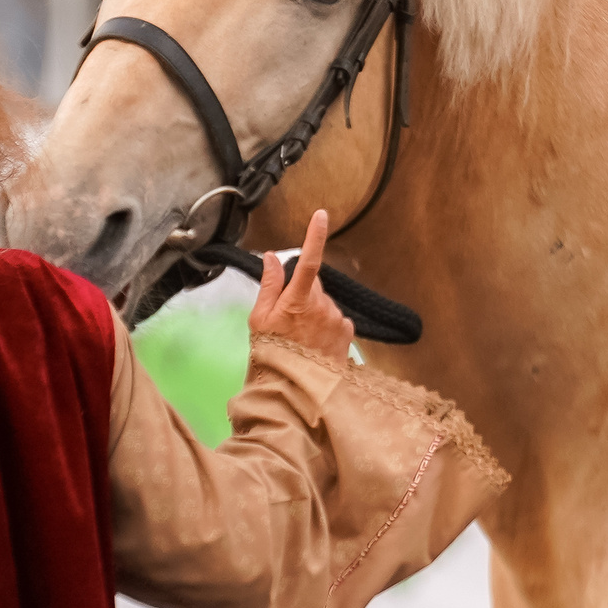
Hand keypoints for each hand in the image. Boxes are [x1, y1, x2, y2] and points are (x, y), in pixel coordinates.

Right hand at [248, 209, 355, 361]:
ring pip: (325, 303)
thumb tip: (272, 258)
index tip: (321, 215)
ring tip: (300, 338)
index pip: (309, 261)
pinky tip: (314, 344)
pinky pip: (336, 319)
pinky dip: (326, 326)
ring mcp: (338, 320)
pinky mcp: (348, 334)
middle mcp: (323, 307)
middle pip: (314, 285)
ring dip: (315, 312)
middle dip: (302, 293)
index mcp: (298, 301)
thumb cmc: (271, 356)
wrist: (294, 392)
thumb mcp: (260, 320)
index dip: (315, 236)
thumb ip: (269, 286)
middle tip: (286, 317)